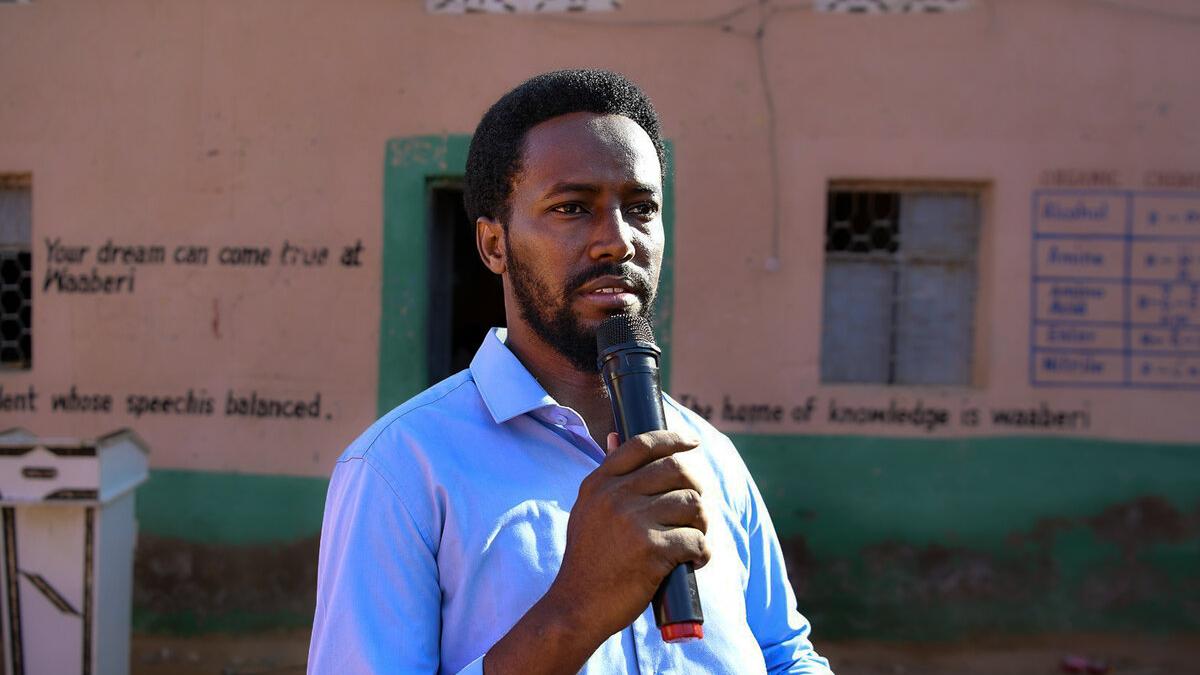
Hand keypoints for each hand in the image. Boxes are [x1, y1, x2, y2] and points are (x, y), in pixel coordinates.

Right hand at [546, 429, 710, 641]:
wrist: (576, 606)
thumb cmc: (588, 561)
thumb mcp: (586, 510)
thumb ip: (606, 479)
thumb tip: (616, 437)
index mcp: (599, 483)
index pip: (642, 444)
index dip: (672, 439)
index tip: (691, 443)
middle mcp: (615, 496)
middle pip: (676, 470)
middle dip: (695, 487)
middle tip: (695, 510)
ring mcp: (634, 521)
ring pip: (692, 503)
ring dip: (701, 523)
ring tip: (692, 539)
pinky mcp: (652, 549)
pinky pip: (696, 539)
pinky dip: (701, 552)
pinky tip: (693, 561)